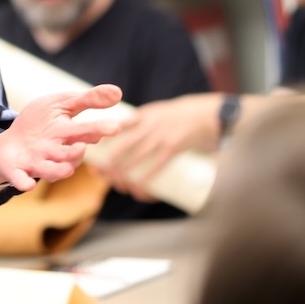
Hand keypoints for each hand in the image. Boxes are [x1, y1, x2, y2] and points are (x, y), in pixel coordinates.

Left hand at [0, 84, 123, 191]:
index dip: (98, 130)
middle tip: (81, 146)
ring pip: (50, 170)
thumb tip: (119, 92)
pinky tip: (27, 184)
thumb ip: (88, 99)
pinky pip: (21, 179)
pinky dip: (24, 182)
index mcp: (68, 135)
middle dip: (76, 152)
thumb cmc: (41, 123)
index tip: (113, 127)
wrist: (9, 144)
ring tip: (65, 169)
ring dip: (56, 170)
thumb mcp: (62, 104)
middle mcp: (55, 152)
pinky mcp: (17, 171)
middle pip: (69, 154)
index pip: (86, 132)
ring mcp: (36, 163)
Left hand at [103, 93, 221, 198]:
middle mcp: (148, 124)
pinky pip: (156, 166)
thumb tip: (127, 144)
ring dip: (125, 176)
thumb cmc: (182, 117)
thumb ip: (145, 124)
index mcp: (143, 115)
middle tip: (103, 177)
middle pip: (122, 148)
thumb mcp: (159, 113)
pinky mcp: (174, 147)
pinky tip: (139, 190)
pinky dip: (146, 180)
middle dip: (110, 164)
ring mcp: (160, 135)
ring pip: (136, 159)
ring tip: (120, 187)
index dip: (103, 144)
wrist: (209, 113)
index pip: (116, 129)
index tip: (95, 156)